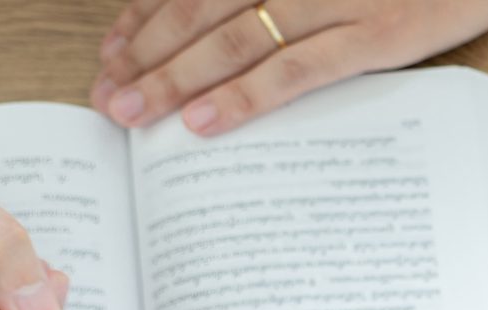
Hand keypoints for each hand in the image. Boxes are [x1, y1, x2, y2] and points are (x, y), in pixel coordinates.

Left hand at [90, 0, 487, 136]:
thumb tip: (250, 21)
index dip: (145, 17)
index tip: (112, 51)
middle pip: (199, 11)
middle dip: (146, 55)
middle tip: (107, 96)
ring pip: (233, 40)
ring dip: (175, 78)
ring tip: (134, 113)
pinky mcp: (380, 35)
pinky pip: (296, 70)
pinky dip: (245, 96)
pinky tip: (205, 122)